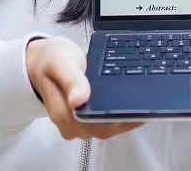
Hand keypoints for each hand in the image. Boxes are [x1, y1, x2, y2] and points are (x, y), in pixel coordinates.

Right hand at [26, 37, 141, 140]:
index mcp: (64, 112)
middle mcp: (71, 124)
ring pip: (106, 128)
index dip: (118, 119)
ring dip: (124, 118)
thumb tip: (78, 99)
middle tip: (146, 105)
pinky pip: (105, 122)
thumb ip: (71, 79)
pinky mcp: (85, 119)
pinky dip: (119, 115)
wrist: (44, 61)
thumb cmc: (51, 60)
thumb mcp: (60, 62)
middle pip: (104, 129)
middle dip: (125, 119)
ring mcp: (78, 124)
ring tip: (143, 104)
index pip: (95, 123)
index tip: (138, 110)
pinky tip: (132, 105)